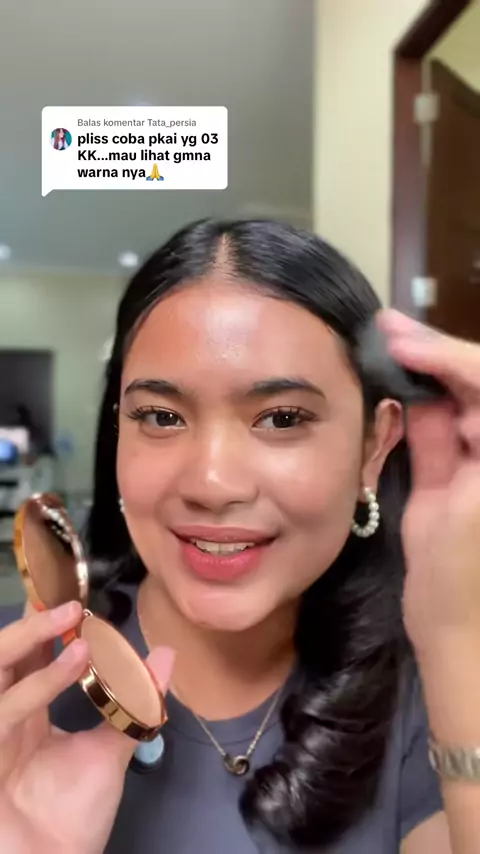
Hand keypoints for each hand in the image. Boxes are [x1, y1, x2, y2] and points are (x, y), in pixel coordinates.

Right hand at [0, 602, 173, 853]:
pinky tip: (73, 661)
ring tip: (73, 618)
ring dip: (32, 640)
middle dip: (32, 625)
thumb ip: (133, 701)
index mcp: (22, 715)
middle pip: (3, 658)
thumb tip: (166, 655)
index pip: (25, 659)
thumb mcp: (110, 750)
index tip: (72, 597)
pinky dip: (38, 683)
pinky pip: (3, 713)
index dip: (41, 627)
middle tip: (71, 602)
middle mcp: (1, 719)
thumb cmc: (72, 818)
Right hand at [377, 311, 479, 657]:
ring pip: (470, 397)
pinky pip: (456, 423)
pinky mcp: (472, 469)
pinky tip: (402, 380)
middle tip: (386, 329)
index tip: (398, 344)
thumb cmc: (452, 589)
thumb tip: (420, 387)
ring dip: (433, 368)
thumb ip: (439, 445)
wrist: (461, 638)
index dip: (449, 357)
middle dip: (439, 352)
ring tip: (388, 342)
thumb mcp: (438, 511)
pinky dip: (432, 400)